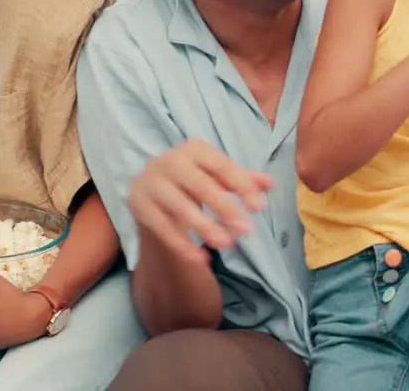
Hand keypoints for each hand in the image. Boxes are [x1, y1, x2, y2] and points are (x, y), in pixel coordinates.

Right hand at [129, 139, 273, 266]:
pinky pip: (163, 228)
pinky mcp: (138, 204)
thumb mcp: (218, 176)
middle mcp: (168, 161)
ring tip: (226, 244)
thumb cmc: (194, 179)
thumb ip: (242, 180)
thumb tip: (270, 184)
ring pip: (180, 208)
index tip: (259, 207)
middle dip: (225, 208)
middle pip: (200, 186)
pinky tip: (202, 259)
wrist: (151, 187)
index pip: (221, 166)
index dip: (241, 185)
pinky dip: (183, 245)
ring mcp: (150, 182)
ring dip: (205, 227)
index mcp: (193, 149)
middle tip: (246, 230)